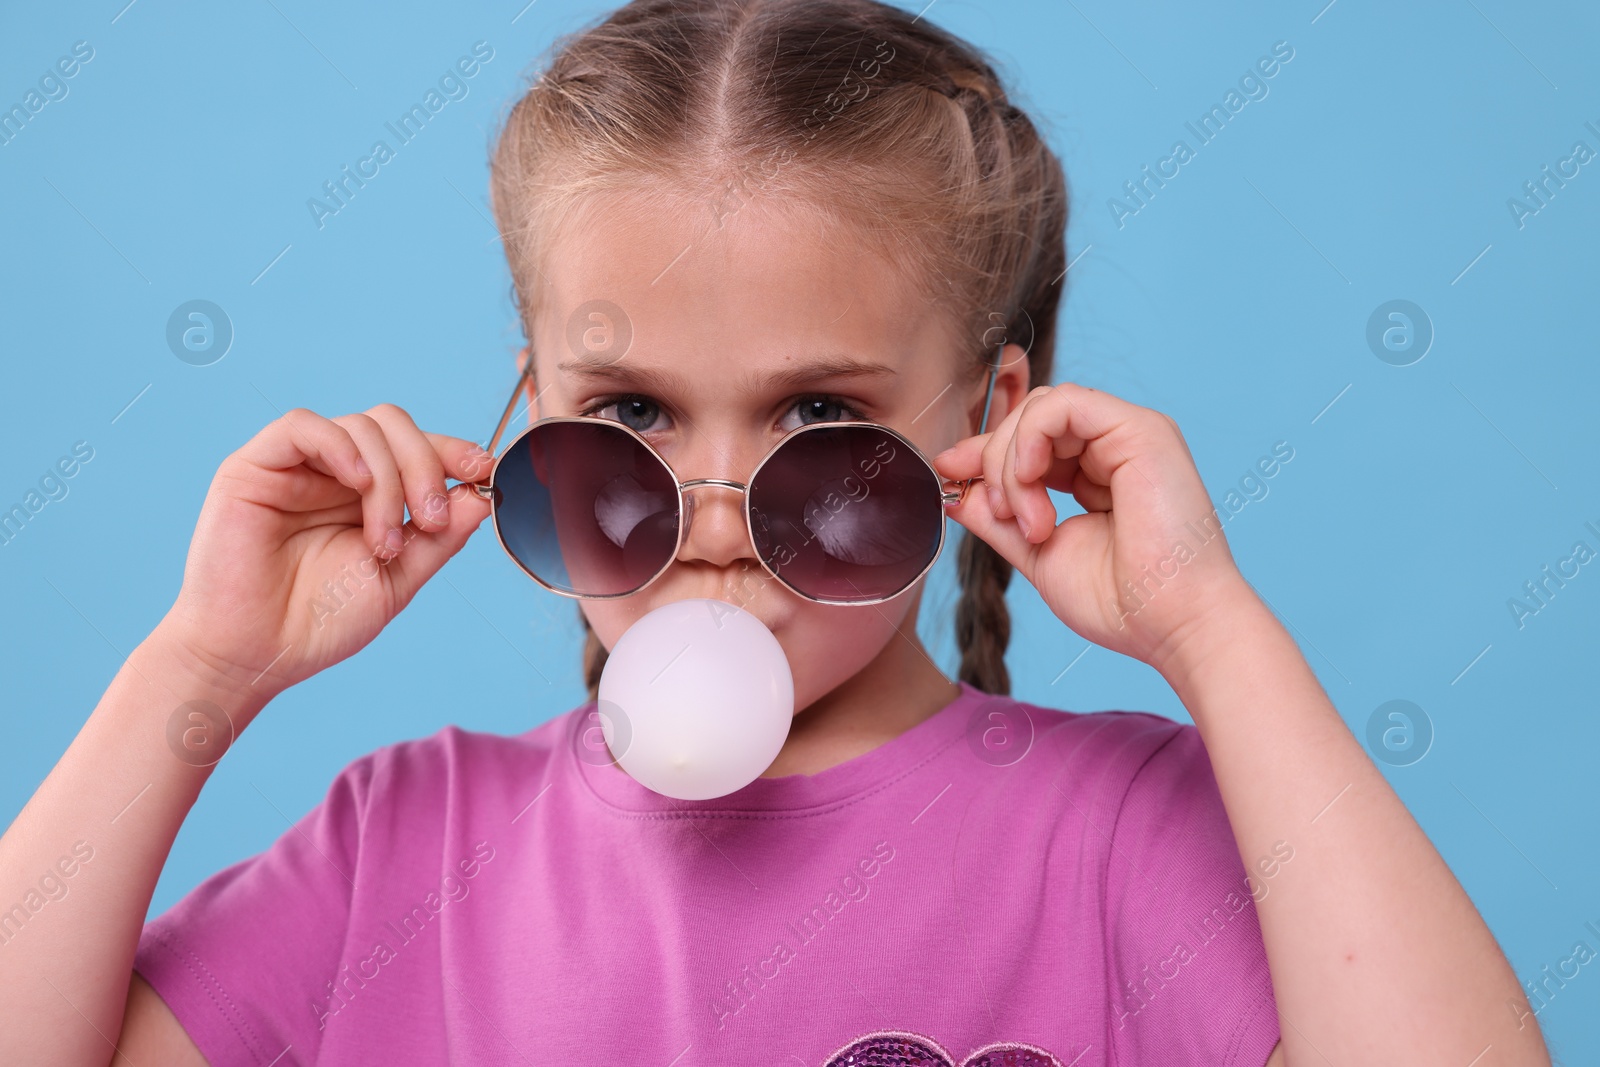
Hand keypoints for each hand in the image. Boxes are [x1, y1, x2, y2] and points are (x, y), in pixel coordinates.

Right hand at [154, 404, 493, 706]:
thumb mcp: (397, 580)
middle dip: (427, 465)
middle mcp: (334, 474)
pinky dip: (342, 445)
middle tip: (431, 518)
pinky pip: (302, 426)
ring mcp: (296, 468)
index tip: (484, 468)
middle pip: (394, 426)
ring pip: (361, 426)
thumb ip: (439, 538)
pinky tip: (358, 482)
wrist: (255, 657)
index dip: (453, 450)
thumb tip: (482, 495)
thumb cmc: (317, 623)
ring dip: (390, 477)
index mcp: (368, 495)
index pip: (416, 448)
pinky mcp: (255, 467)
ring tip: (384, 539)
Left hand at [932, 382, 1255, 673]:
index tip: (949, 473)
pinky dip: (1030, 440)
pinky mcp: (1141, 430)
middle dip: (994, 462)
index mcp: (1099, 473)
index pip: (1032, 441)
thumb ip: (998, 520)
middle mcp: (1116, 447)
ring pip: (1042, 408)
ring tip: (1027, 520)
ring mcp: (1131, 434)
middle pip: (1031, 418)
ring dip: (1011, 462)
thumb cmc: (1121, 602)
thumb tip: (955, 494)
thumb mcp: (1040, 553)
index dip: (985, 453)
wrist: (1173, 625)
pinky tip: (1030, 484)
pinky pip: (1064, 404)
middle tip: (999, 515)